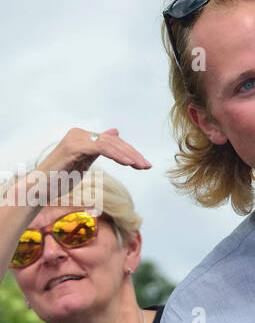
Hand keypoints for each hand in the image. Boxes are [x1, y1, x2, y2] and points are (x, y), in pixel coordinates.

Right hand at [36, 128, 150, 177]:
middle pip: (114, 142)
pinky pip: (101, 148)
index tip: (144, 164)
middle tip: (147, 166)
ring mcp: (76, 138)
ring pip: (110, 144)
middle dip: (133, 154)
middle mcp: (79, 133)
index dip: (130, 152)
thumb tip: (115, 132)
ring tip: (141, 166)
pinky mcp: (74, 146)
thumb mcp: (85, 161)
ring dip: (129, 155)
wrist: (38, 190)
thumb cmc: (59, 179)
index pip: (113, 142)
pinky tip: (128, 163)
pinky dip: (117, 154)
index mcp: (82, 136)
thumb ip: (99, 147)